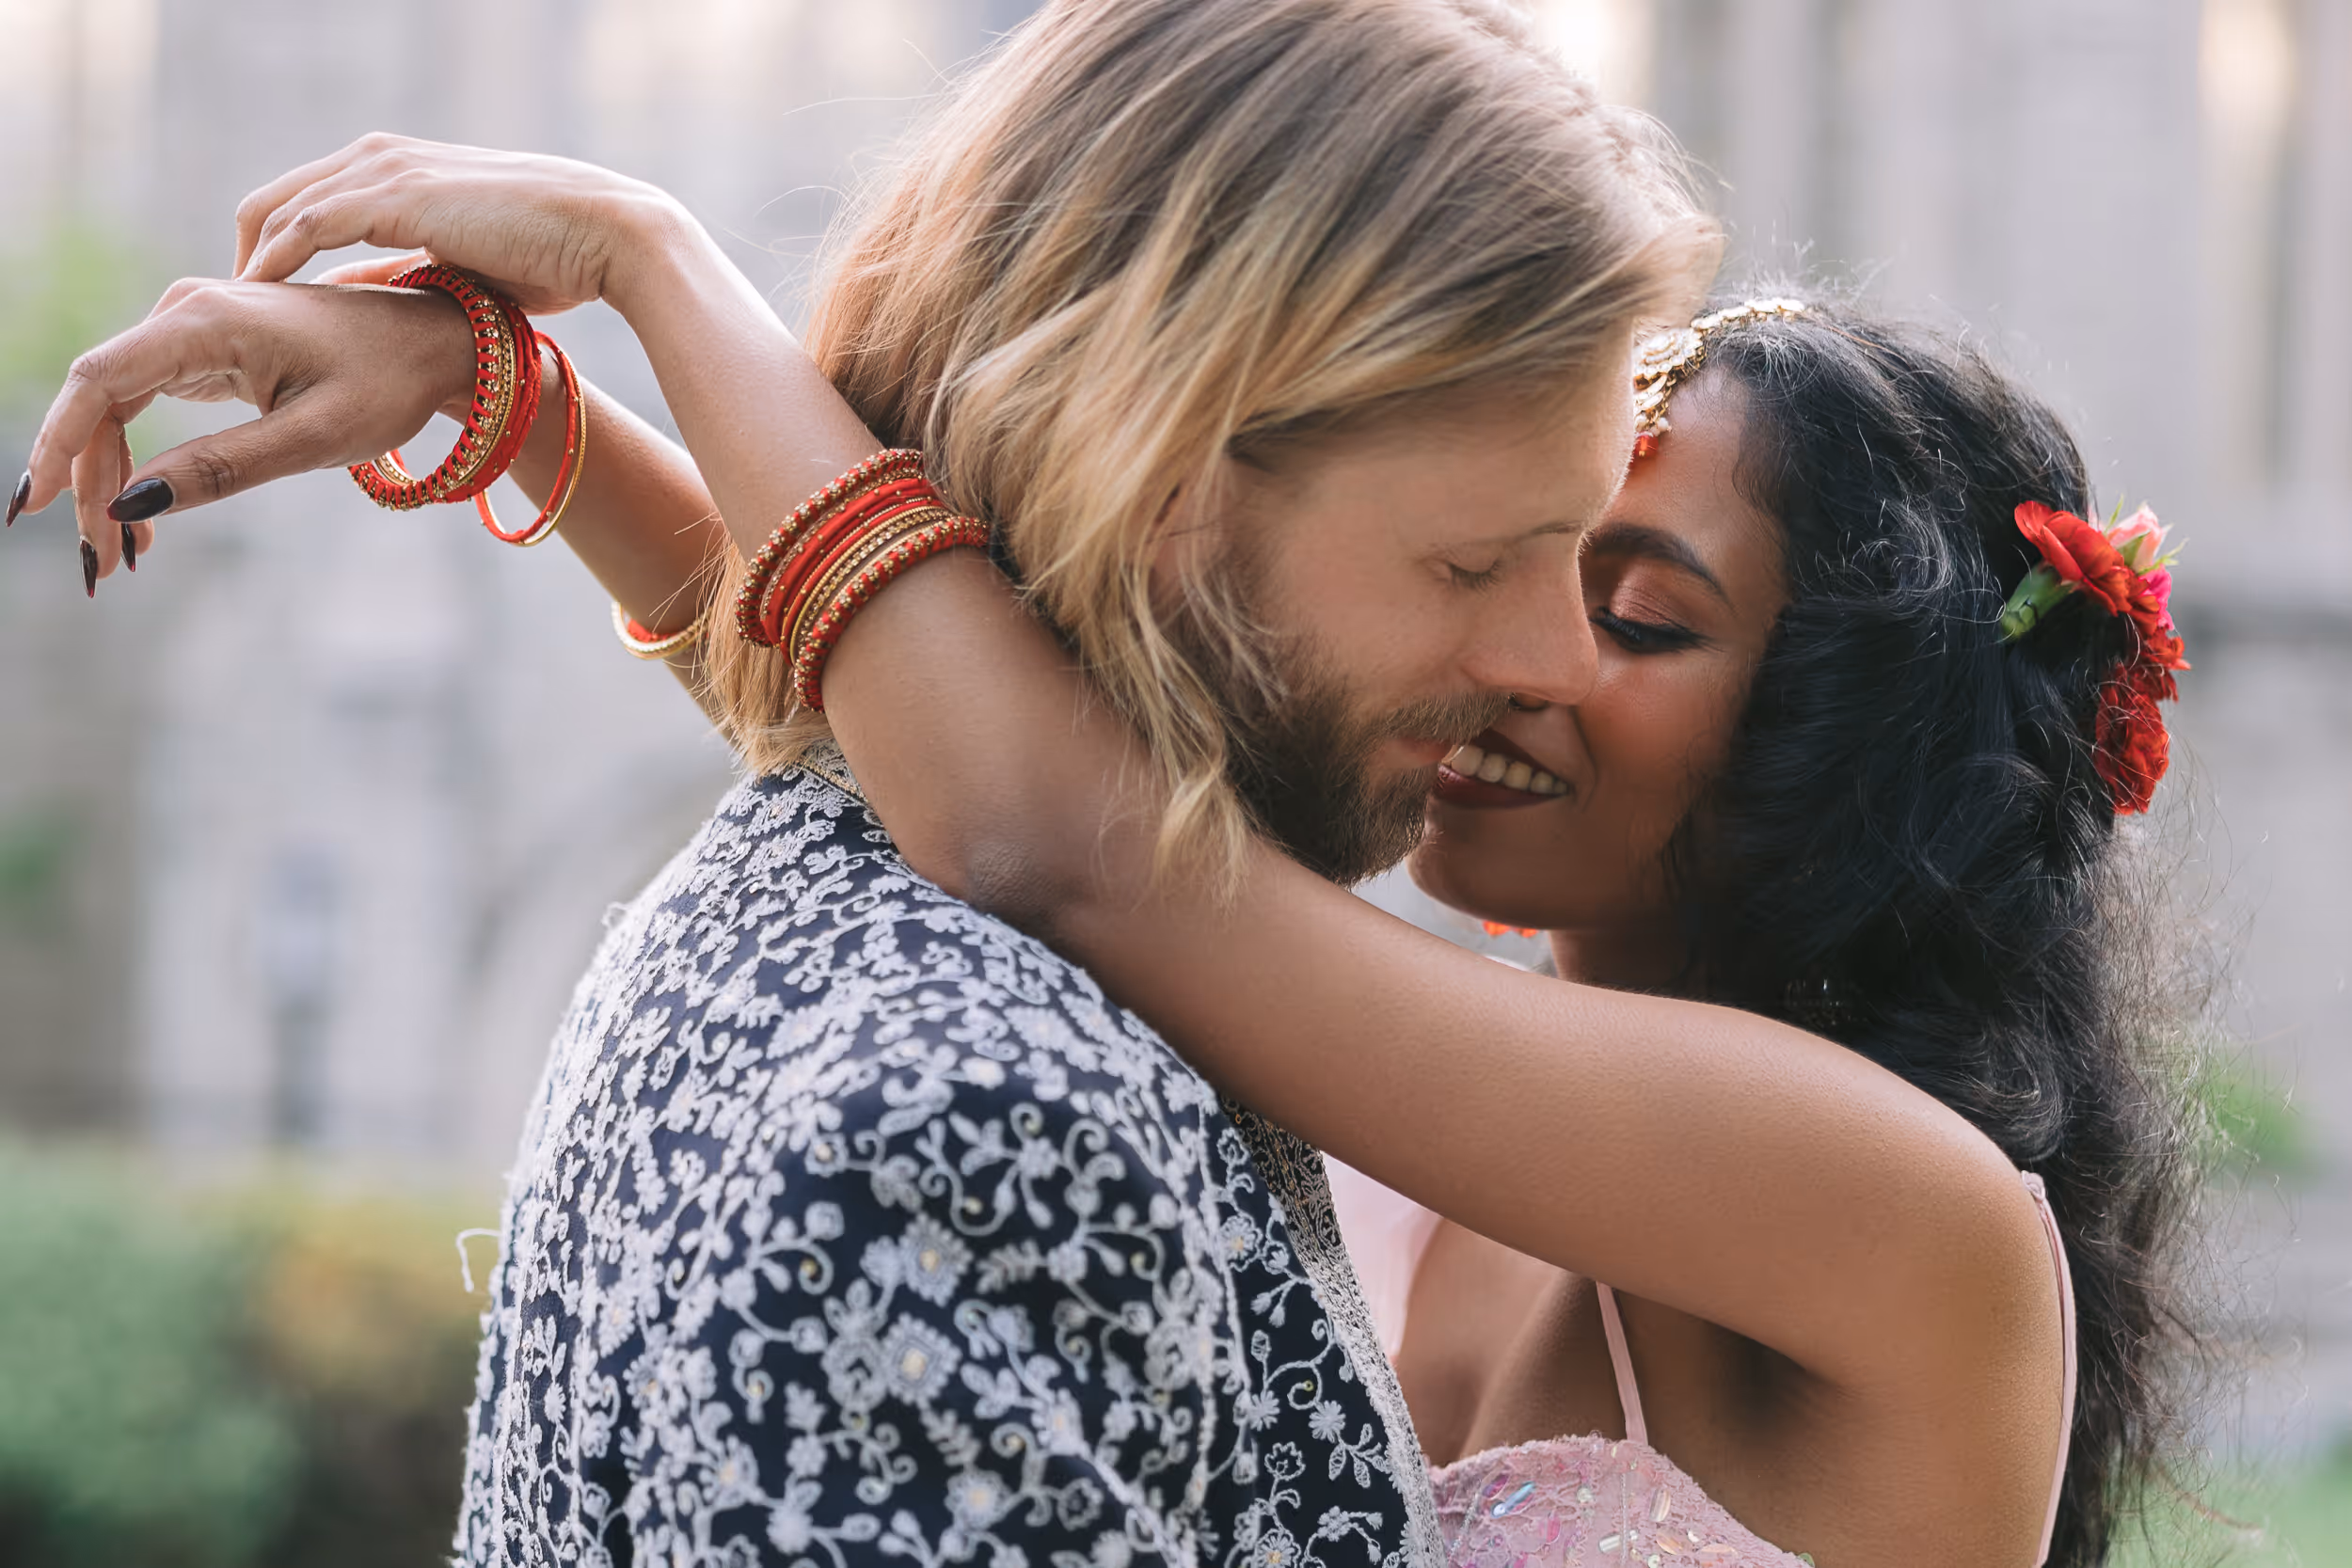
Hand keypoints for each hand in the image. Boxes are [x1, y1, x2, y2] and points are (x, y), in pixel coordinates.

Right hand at [16, 278, 475, 582]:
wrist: (432, 342)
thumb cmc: (386, 384)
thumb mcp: (314, 438)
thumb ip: (222, 469)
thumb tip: (132, 502)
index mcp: (207, 322)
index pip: (97, 380)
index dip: (57, 444)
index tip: (35, 507)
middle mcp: (185, 311)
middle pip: (97, 403)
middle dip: (89, 485)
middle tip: (102, 564)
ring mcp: (189, 326)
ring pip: (114, 409)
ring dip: (108, 480)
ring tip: (123, 555)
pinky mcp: (201, 348)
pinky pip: (142, 404)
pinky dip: (136, 461)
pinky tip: (141, 518)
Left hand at [234, 134, 686, 314]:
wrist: (605, 234)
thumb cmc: (555, 256)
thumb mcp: (462, 266)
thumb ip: (407, 269)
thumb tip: (363, 294)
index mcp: (399, 168)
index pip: (306, 200)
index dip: (272, 250)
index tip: (259, 303)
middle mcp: (381, 157)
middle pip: (275, 199)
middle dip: (245, 255)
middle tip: (230, 314)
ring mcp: (385, 171)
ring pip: (280, 208)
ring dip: (248, 263)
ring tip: (230, 314)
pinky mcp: (394, 196)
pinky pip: (307, 225)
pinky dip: (275, 262)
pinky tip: (259, 298)